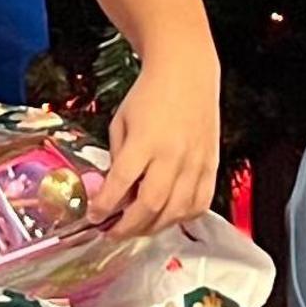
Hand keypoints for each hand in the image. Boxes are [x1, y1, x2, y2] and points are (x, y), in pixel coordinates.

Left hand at [94, 58, 222, 238]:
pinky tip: (167, 218)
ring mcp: (195, 163)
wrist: (186, 74)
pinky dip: (182, 217)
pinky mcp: (211, 166)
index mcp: (145, 141)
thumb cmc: (149, 95)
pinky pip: (200, 203)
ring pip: (175, 211)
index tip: (94, 216)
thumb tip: (113, 191)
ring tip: (137, 228)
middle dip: (128, 227)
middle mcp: (173, 155)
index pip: (121, 183)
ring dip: (153, 227)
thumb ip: (118, 158)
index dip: (105, 206)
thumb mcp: (120, 122)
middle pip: (150, 205)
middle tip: (112, 232)